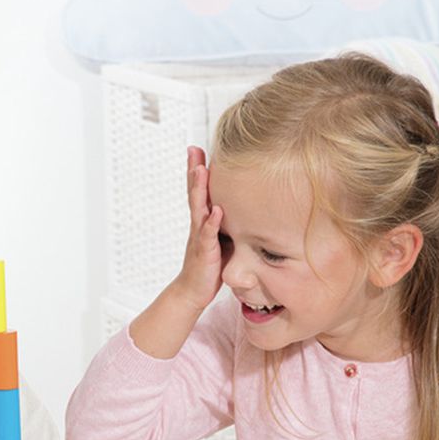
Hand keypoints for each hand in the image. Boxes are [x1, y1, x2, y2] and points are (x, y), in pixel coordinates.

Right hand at [171, 146, 224, 309]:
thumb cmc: (209, 264)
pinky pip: (207, 236)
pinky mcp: (204, 253)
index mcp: (203, 220)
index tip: (198, 149)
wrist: (193, 290)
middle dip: (194, 170)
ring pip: (198, 209)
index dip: (198, 170)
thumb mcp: (222, 238)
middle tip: (192, 149)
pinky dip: (211, 223)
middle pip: (195, 192)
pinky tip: (216, 211)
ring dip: (200, 190)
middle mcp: (199, 224)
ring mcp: (200, 237)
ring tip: (201, 170)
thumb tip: (245, 207)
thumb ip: (228, 222)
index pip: (200, 191)